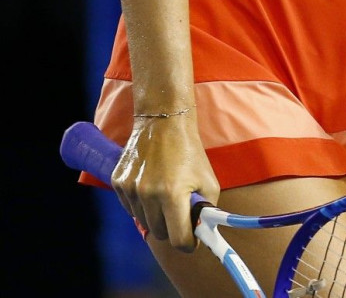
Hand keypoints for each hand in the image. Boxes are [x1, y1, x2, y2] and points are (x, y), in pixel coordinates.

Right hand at [111, 112, 219, 250]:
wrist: (163, 121)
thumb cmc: (189, 152)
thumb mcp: (207, 180)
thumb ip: (206, 210)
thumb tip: (202, 233)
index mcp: (173, 194)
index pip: (178, 240)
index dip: (188, 244)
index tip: (192, 240)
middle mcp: (149, 194)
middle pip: (159, 234)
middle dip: (171, 227)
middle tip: (179, 211)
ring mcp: (131, 188)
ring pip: (144, 222)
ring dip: (155, 215)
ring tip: (165, 192)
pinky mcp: (118, 182)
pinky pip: (130, 208)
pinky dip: (141, 204)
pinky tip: (150, 185)